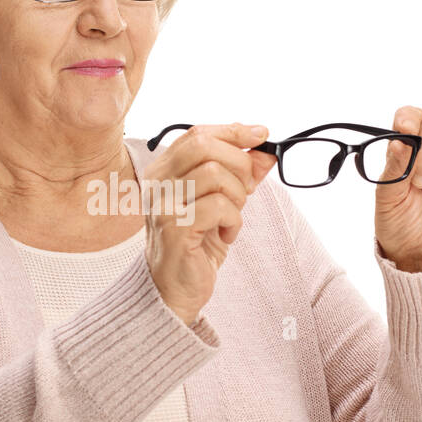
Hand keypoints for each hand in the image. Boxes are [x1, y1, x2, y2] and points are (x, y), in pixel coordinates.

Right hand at [142, 123, 276, 324]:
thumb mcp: (222, 204)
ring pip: (214, 174)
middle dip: (239, 163)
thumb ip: (240, 176)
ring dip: (237, 196)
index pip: (197, 135)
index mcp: (163, 171)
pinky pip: (218, 207)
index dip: (232, 131)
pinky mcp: (173, 229)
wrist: (173, 290)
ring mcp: (162, 206)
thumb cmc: (195, 245)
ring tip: (232, 216)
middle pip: (204, 146)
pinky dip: (233, 220)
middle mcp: (157, 184)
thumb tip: (265, 152)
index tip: (261, 134)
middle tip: (247, 189)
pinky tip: (226, 235)